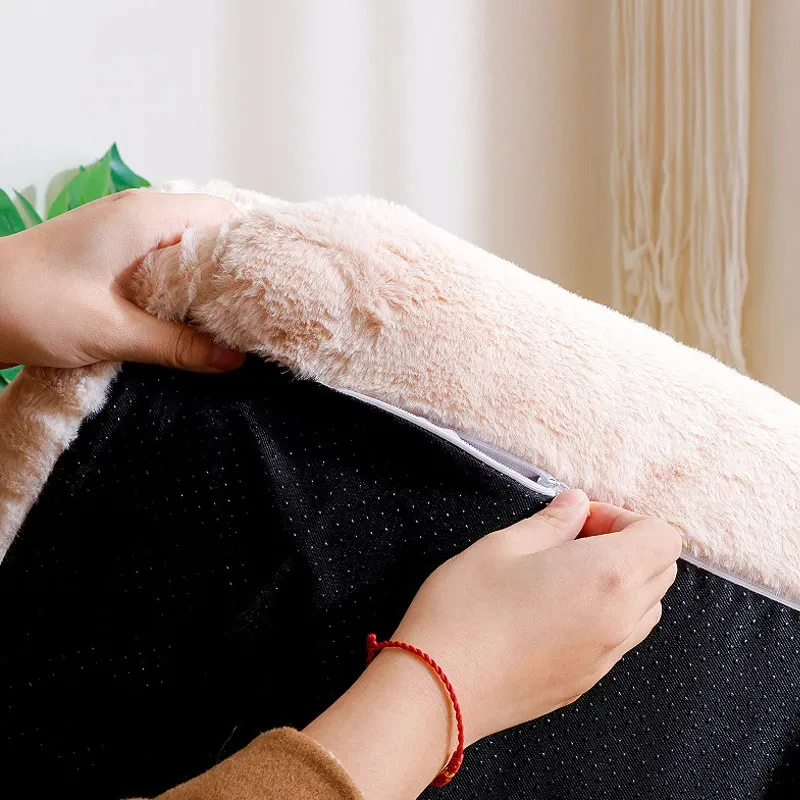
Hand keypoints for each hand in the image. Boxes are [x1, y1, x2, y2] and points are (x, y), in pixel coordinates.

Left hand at [0, 189, 243, 371]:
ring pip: (187, 247)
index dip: (253, 249)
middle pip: (210, 230)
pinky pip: (163, 260)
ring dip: (206, 282)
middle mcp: (138, 213)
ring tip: (230, 319)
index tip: (273, 287)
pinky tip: (189, 316)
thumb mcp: (112, 331)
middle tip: (259, 311)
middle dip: (235, 270)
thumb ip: (177, 344)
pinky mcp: (110, 251)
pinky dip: (181, 285)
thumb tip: (232, 360)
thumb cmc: (27, 304)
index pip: (224, 215)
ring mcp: (122, 230)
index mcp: (144, 216)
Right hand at [393, 489, 680, 742]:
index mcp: (607, 575)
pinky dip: (606, 614)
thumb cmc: (466, 610)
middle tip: (572, 541)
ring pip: (647, 608)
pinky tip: (553, 610)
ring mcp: (606, 656)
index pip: (663, 537)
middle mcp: (620, 619)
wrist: (440, 690)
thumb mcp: (503, 546)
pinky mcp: (587, 681)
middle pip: (662, 571)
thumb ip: (551, 522)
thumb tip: (576, 504)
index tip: (581, 521)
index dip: (625, 518)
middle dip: (627, 545)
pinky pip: (621, 638)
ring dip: (621, 581)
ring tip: (564, 575)